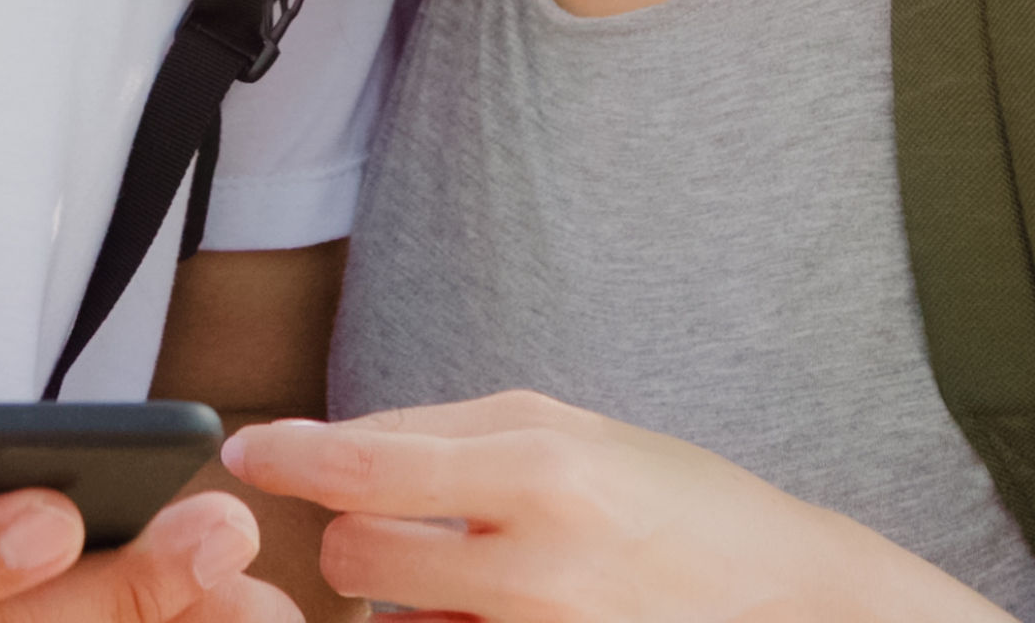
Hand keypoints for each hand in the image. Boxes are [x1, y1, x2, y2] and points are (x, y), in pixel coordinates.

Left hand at [226, 397, 975, 622]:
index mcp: (541, 471)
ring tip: (464, 575)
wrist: (789, 600)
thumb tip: (332, 444)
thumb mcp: (569, 430)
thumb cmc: (675, 503)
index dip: (288, 454)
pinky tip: (482, 609)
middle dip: (355, 537)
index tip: (245, 449)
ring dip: (396, 600)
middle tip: (398, 523)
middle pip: (353, 557)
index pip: (367, 462)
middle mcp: (536, 567)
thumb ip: (444, 433)